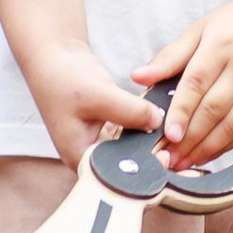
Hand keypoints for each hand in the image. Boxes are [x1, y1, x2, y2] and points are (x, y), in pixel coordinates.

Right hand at [16, 41, 161, 168]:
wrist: (55, 57)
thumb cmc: (64, 79)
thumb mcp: (99, 95)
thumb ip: (130, 111)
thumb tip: (159, 123)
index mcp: (80, 157)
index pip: (114, 175)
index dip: (140, 171)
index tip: (166, 160)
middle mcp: (90, 155)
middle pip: (125, 166)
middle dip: (150, 159)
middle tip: (177, 152)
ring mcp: (100, 141)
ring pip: (131, 149)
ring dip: (150, 143)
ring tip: (175, 139)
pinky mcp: (110, 127)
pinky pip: (131, 133)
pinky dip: (145, 127)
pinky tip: (164, 123)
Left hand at [134, 0, 232, 167]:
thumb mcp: (200, 30)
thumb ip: (169, 57)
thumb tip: (137, 77)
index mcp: (221, 46)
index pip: (197, 83)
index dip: (182, 111)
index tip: (167, 134)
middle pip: (215, 109)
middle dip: (190, 138)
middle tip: (169, 158)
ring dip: (209, 148)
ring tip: (185, 163)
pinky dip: (229, 145)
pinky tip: (210, 154)